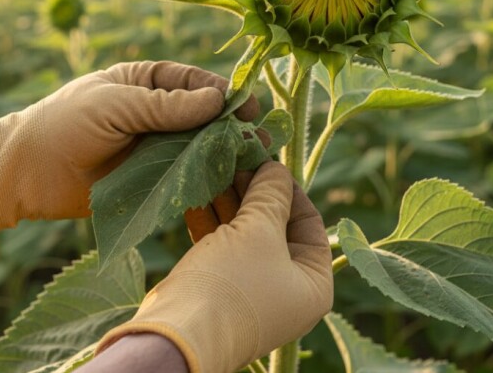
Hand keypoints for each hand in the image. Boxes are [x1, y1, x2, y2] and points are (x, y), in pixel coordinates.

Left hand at [0, 60, 257, 235]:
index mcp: (145, 82)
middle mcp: (155, 113)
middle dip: (232, 126)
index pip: (194, 82)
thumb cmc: (64, 125)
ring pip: (199, 149)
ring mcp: (154, 148)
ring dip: (225, 155)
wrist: (26, 173)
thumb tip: (216, 100)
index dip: (223, 93)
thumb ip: (165, 105)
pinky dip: (207, 180)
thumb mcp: (116, 106)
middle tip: (260, 139)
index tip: (247, 106)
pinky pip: (185, 177)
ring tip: (255, 164)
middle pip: (204, 117)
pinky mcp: (151, 180)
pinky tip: (229, 185)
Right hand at [96, 161, 333, 372]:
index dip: (287, 187)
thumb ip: (271, 194)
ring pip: (245, 236)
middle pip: (276, 227)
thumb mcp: (259, 230)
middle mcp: (287, 290)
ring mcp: (252, 292)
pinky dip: (211, 223)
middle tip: (236, 159)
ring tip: (214, 169)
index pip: (309, 222)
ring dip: (228, 202)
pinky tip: (196, 195)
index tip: (265, 159)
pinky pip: (222, 250)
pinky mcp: (219, 291)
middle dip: (253, 192)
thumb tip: (277, 170)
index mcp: (313, 283)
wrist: (179, 334)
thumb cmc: (233, 282)